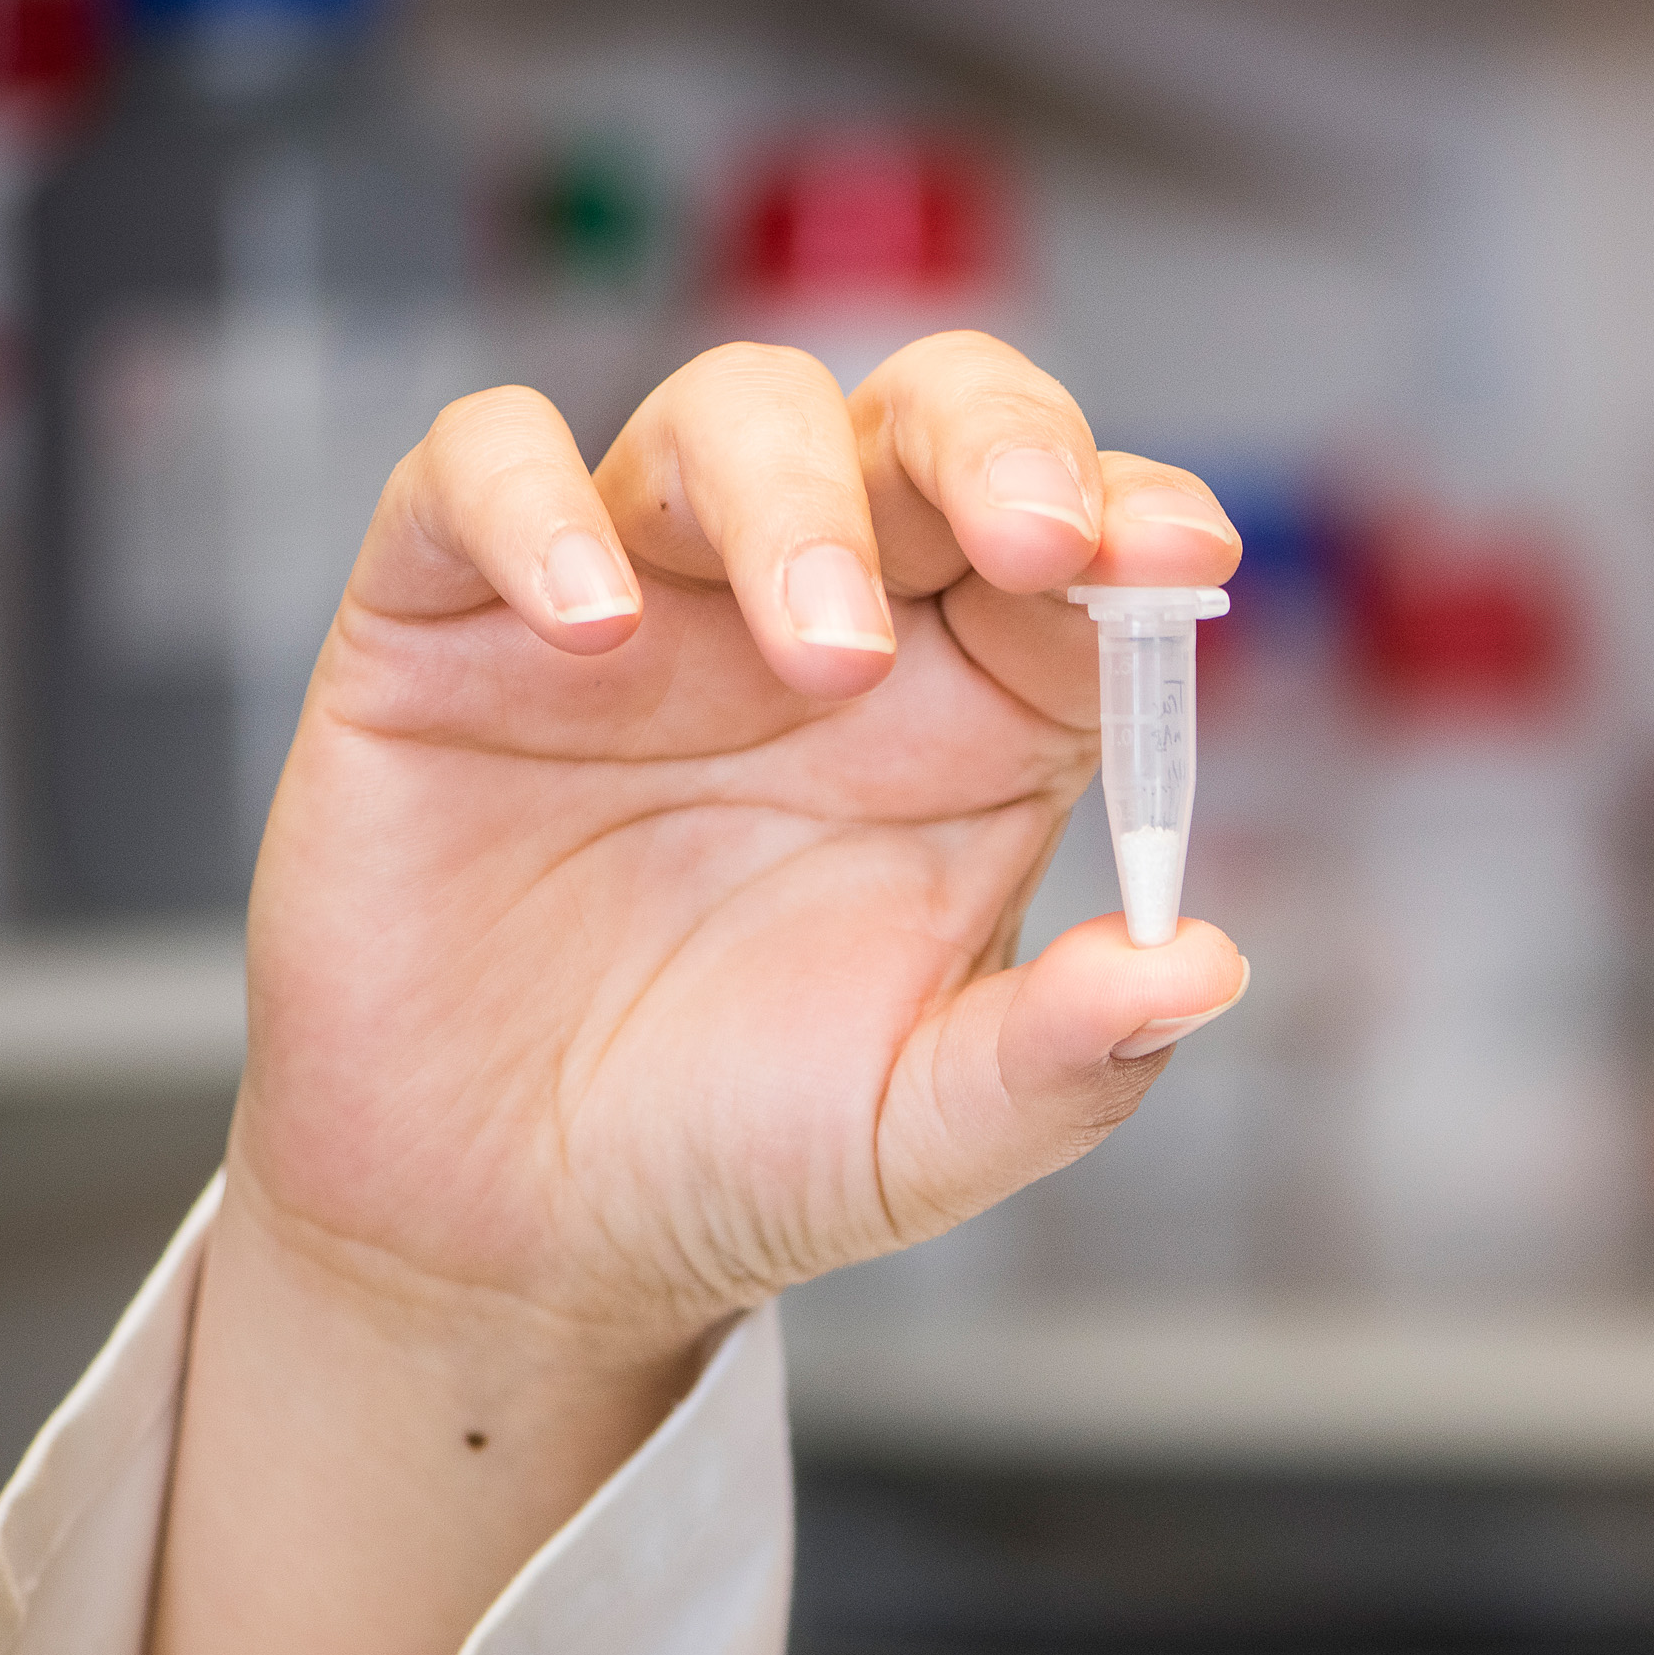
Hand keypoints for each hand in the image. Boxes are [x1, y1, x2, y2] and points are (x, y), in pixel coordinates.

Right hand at [230, 331, 1244, 1361]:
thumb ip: (1070, 1055)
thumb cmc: (737, 1151)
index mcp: (975, 713)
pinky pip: (477, 470)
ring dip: (796, 496)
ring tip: (827, 654)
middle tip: (1033, 534)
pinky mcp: (449, 619)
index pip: (1082, 553)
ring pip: (732, 415)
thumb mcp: (927, 1129)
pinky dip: (533, 504)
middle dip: (996, 440)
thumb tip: (1204, 968)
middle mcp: (828, 620)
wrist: (509, 1239)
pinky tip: (588, 627)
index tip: (1180, 557)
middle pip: (928, 423)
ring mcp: (645, 603)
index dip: (1136, 523)